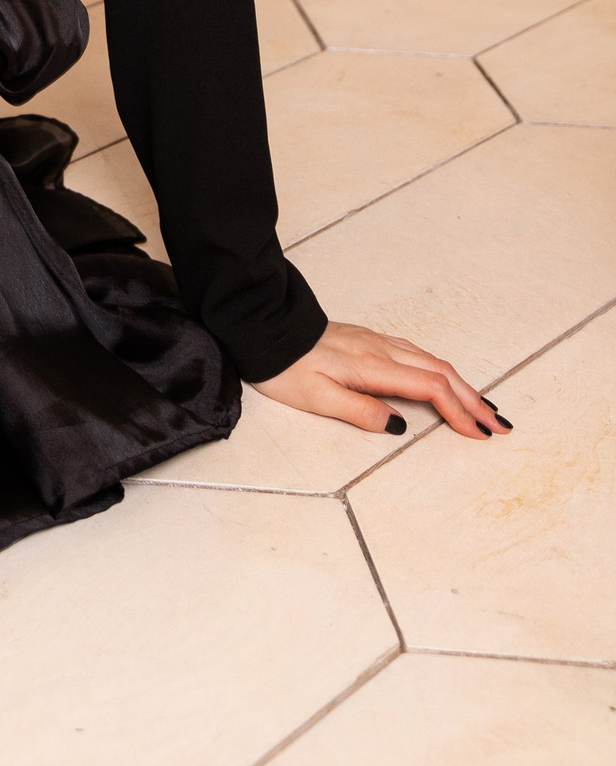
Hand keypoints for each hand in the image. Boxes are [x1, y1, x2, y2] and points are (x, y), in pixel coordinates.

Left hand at [253, 320, 510, 439]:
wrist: (266, 329)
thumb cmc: (285, 367)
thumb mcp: (317, 398)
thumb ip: (360, 412)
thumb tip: (399, 426)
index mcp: (372, 366)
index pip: (430, 388)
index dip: (458, 411)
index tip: (478, 435)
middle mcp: (381, 349)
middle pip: (440, 372)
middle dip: (473, 399)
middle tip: (499, 425)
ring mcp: (376, 341)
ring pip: (431, 361)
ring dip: (462, 384)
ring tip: (483, 406)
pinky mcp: (369, 340)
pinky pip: (417, 354)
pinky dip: (441, 370)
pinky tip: (446, 379)